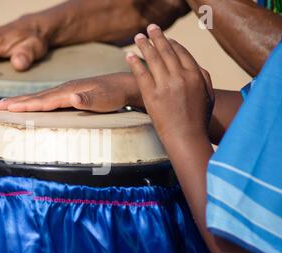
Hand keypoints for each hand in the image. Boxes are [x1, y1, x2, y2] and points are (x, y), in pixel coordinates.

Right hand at [0, 72, 142, 112]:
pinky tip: (29, 104)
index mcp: (68, 92)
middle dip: (16, 102)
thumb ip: (88, 100)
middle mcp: (63, 90)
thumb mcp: (104, 100)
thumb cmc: (113, 95)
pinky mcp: (67, 94)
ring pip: (39, 96)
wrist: (122, 85)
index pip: (43, 101)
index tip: (9, 108)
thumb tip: (72, 98)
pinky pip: (45, 98)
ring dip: (21, 100)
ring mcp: (65, 90)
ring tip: (6, 104)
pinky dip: (33, 100)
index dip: (26, 105)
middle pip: (36, 97)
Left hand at [126, 24, 213, 140]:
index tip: (166, 39)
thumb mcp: (208, 96)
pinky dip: (134, 63)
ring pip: (153, 59)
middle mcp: (181, 77)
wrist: (186, 138)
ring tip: (138, 37)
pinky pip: (141, 74)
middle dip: (157, 38)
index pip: (182, 53)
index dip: (173, 44)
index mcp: (196, 75)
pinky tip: (129, 55)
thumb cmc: (198, 120)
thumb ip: (204, 79)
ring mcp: (165, 85)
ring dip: (144, 45)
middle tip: (150, 28)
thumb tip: (197, 67)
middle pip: (166, 51)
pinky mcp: (152, 95)